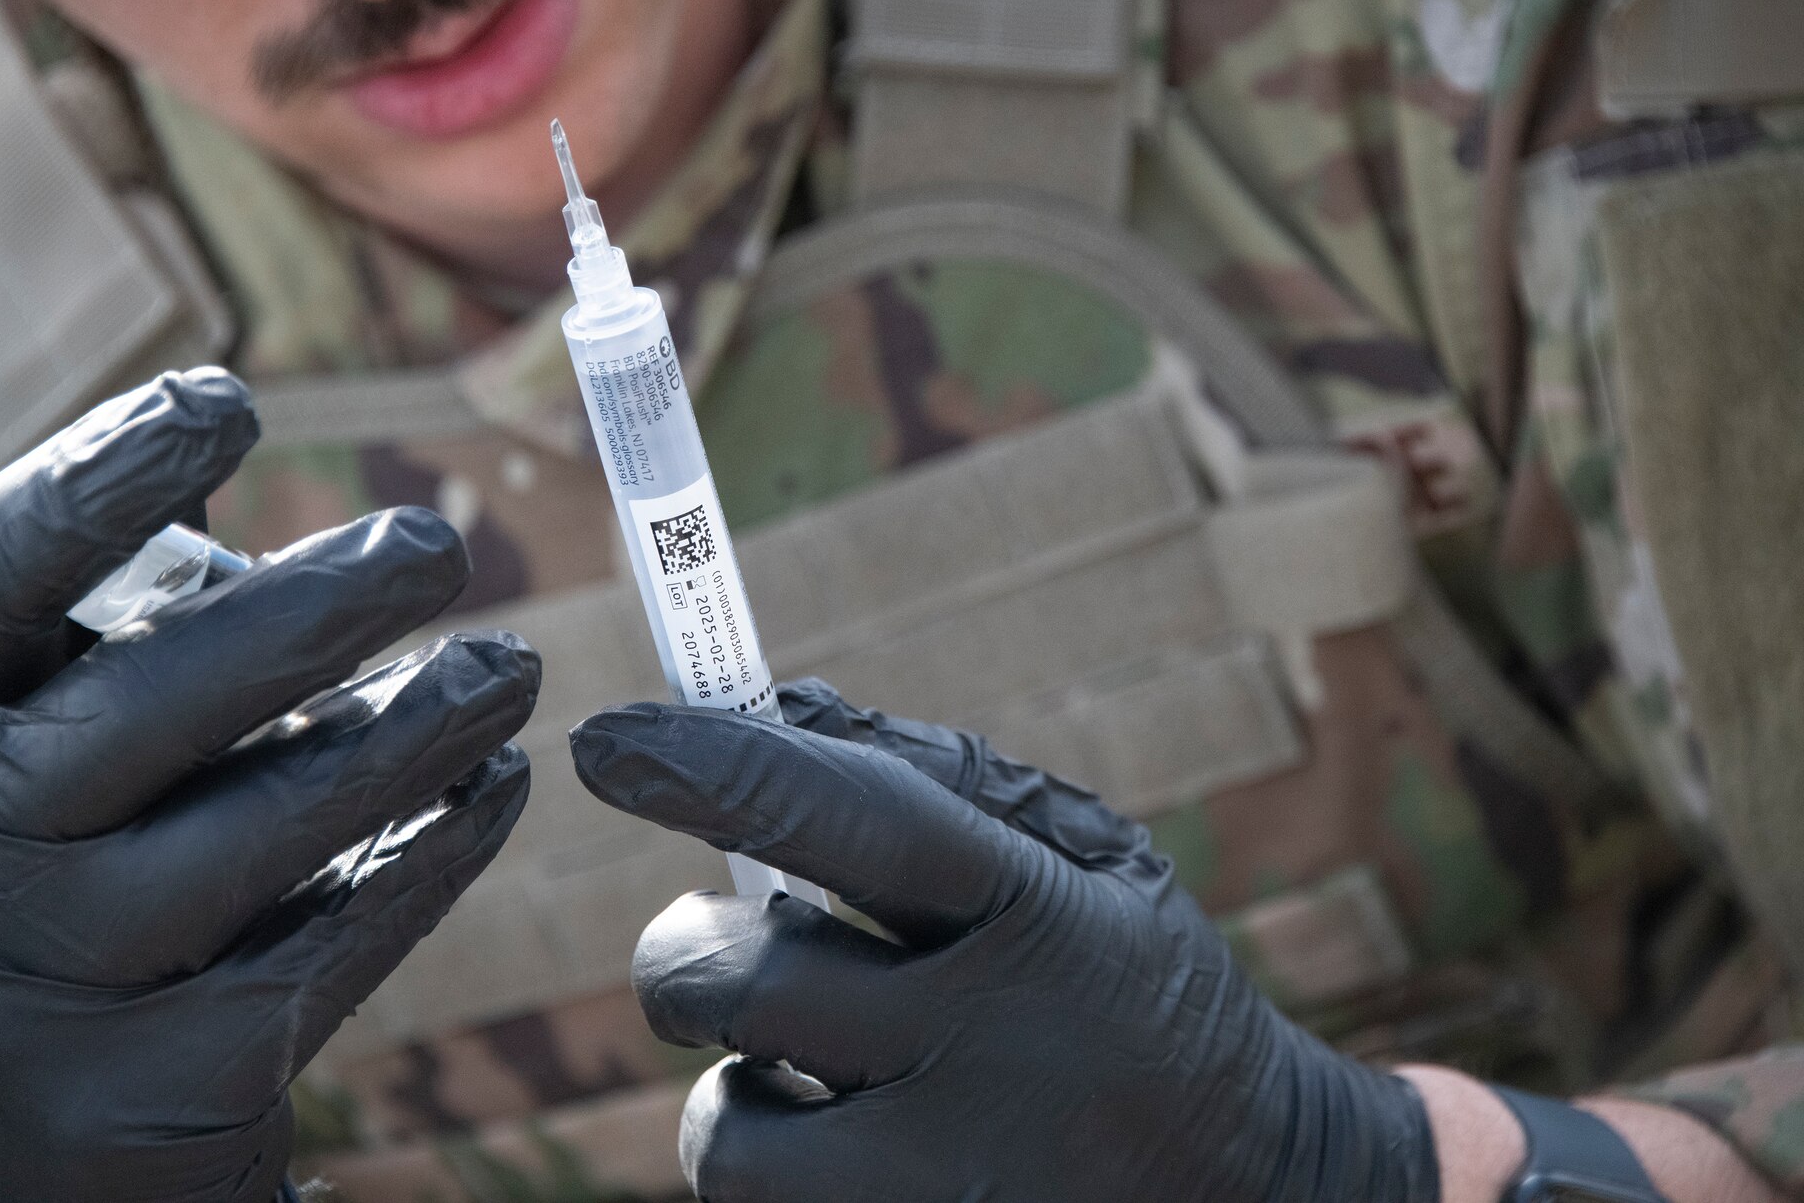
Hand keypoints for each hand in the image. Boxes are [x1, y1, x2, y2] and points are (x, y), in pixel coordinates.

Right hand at [0, 370, 538, 1202]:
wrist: (24, 1128)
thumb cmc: (62, 863)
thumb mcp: (36, 746)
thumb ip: (129, 634)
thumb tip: (292, 500)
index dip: (101, 478)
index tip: (226, 397)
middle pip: (153, 702)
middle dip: (319, 612)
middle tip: (435, 546)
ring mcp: (49, 980)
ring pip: (268, 827)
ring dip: (416, 733)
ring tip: (509, 667)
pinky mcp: (163, 1075)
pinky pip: (334, 939)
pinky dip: (433, 853)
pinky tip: (495, 789)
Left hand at [571, 680, 1437, 1202]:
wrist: (1258, 1189)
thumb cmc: (1133, 988)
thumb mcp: (1090, 860)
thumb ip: (940, 778)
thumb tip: (777, 709)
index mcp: (1040, 920)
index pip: (850, 821)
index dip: (715, 768)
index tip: (605, 738)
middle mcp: (995, 1062)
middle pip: (740, 987)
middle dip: (686, 952)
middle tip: (716, 941)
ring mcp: (956, 1193)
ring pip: (724, 1137)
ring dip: (733, 1088)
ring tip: (812, 1073)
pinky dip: (780, 1173)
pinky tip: (854, 1152)